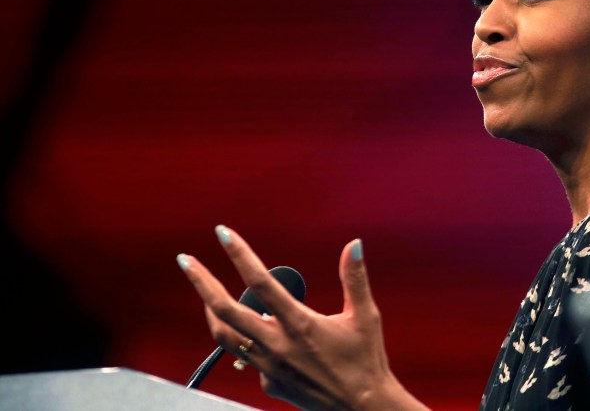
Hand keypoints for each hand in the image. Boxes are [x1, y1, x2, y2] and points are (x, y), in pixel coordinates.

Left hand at [177, 225, 427, 410]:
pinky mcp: (270, 383)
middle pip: (225, 311)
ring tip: (207, 296)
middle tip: (185, 261)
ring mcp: (269, 367)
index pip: (260, 282)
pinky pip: (249, 359)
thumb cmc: (366, 361)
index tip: (223, 234)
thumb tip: (354, 245)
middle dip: (201, 283)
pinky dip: (248, 342)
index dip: (239, 254)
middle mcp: (277, 345)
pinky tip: (258, 335)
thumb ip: (355, 278)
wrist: (362, 408)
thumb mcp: (365, 316)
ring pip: (226, 338)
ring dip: (212, 313)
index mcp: (299, 324)